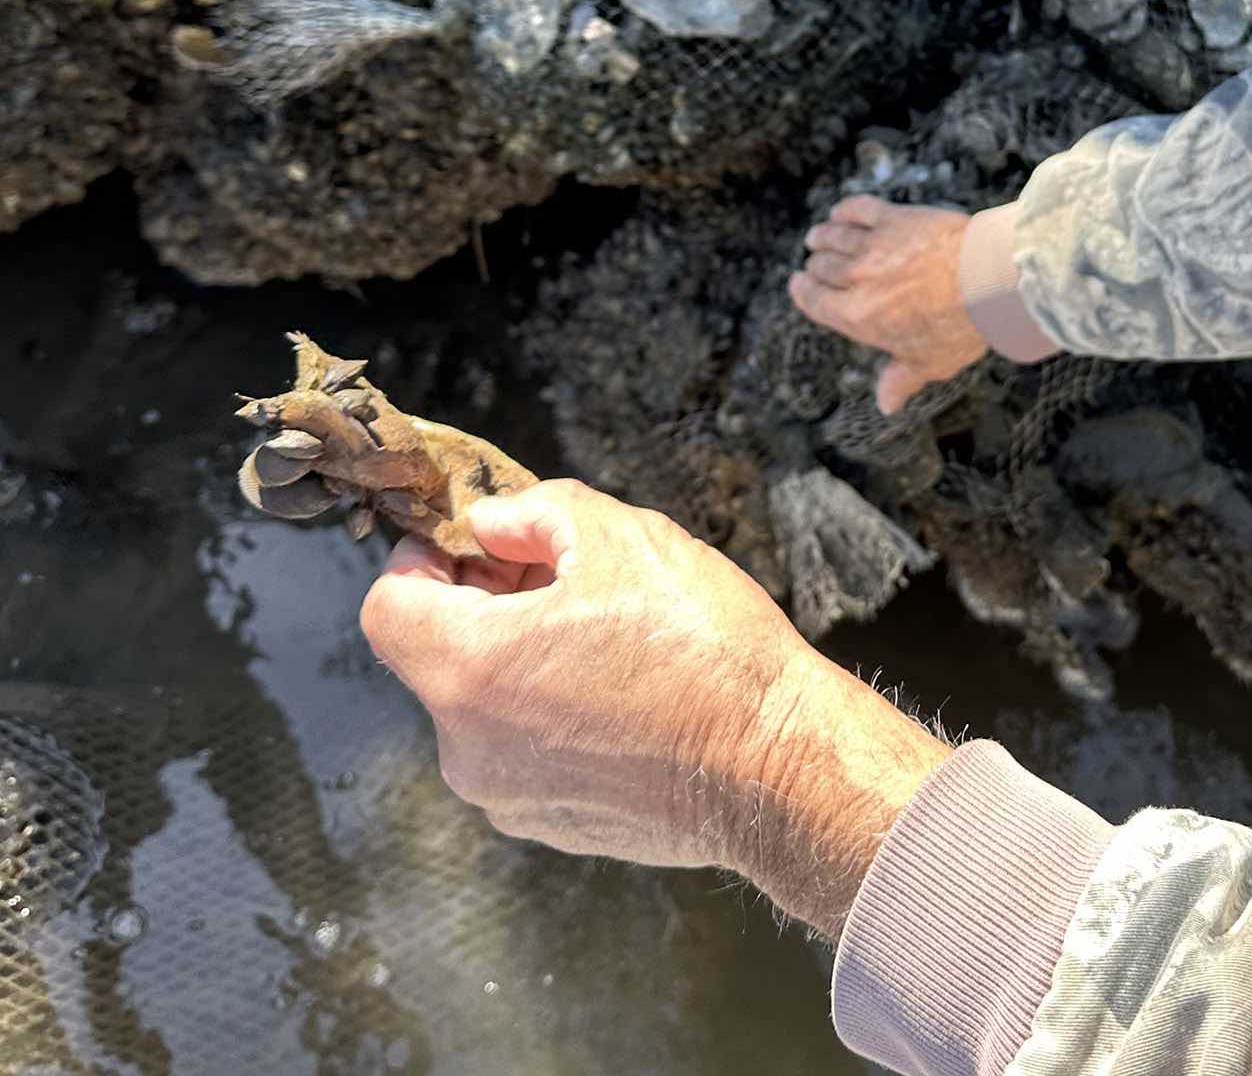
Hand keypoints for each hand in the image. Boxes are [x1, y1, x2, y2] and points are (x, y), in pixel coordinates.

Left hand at [359, 478, 950, 934]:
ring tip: (608, 634)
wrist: (776, 765)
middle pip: (439, 655)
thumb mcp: (623, 537)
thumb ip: (535, 513)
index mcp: (470, 670)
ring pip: (484, 705)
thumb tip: (491, 524)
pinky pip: (524, 752)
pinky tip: (626, 691)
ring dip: (522, 660)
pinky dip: (553, 714)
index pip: (387, 607)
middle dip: (487, 603)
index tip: (474, 544)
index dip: (422, 560)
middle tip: (562, 573)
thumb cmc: (703, 648)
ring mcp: (507, 798)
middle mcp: (467, 748)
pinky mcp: (551, 826)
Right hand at [787, 197, 988, 411]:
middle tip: (815, 260)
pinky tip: (841, 211)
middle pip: (824, 266)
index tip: (797, 283)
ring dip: (823, 235)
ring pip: (834, 235)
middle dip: (817, 264)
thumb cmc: (959, 327)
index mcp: (857, 317)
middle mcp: (858, 279)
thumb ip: (900, 381)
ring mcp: (874, 245)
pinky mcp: (894, 218)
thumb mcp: (928, 363)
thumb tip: (886, 406)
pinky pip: (860, 209)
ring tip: (817, 235)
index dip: (802, 290)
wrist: (986, 280)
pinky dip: (846, 210)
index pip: (815, 301)